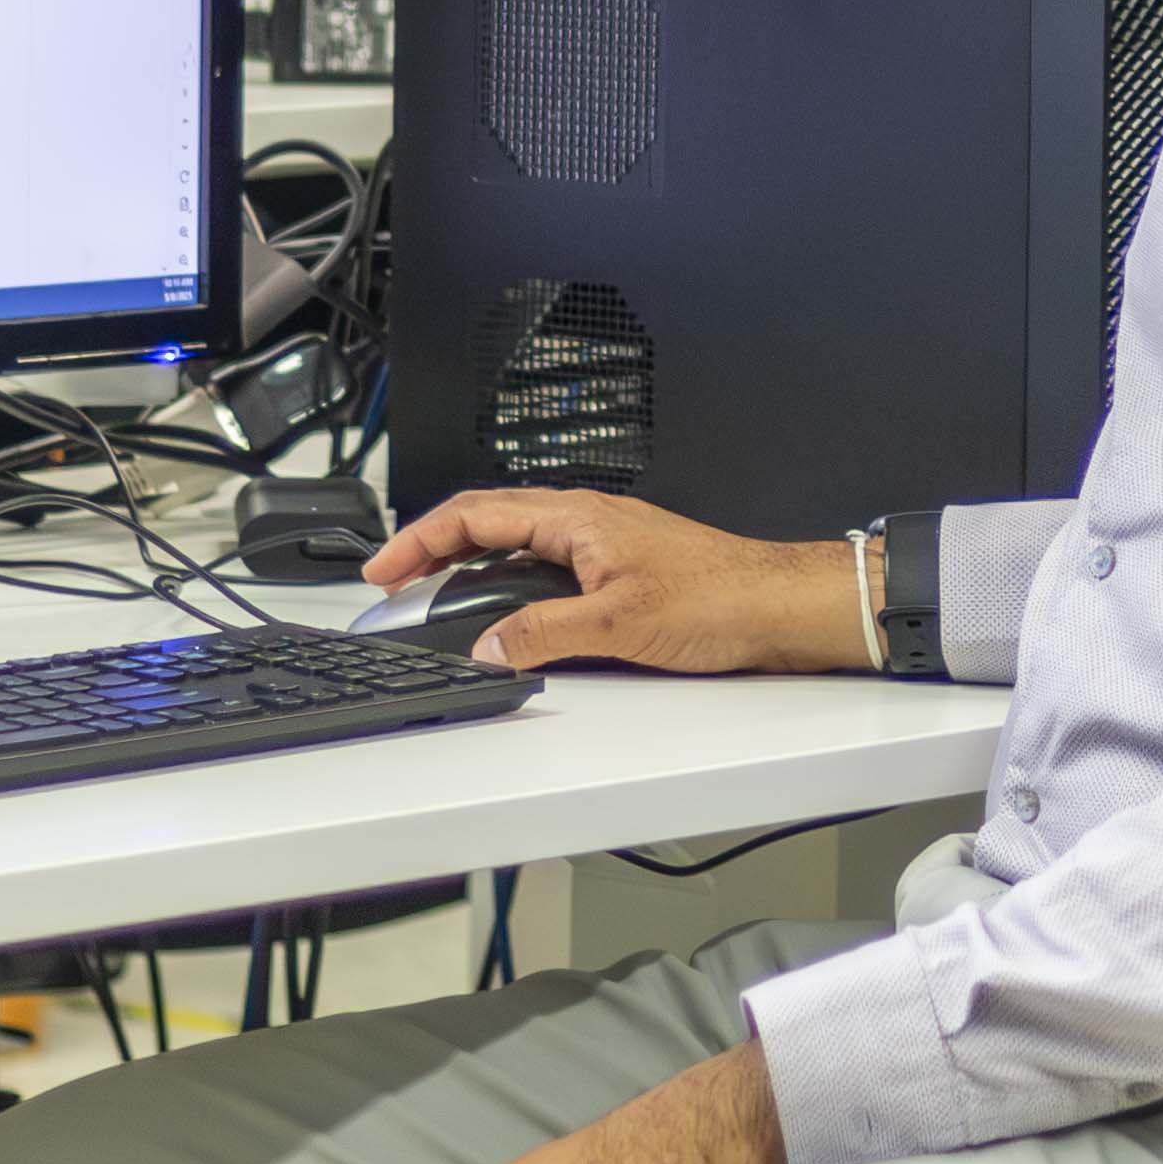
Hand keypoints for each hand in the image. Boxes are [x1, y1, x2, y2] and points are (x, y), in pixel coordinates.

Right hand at [363, 489, 874, 673]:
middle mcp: (586, 522)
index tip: (382, 568)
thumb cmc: (720, 597)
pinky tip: (508, 615)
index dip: (418, 540)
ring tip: (436, 597)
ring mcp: (603, 544)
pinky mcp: (620, 570)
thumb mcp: (618, 625)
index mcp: (576, 517)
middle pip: (487, 523)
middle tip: (393, 583)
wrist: (780, 605)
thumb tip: (488, 648)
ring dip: (469, 567)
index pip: (475, 515)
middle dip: (432, 550)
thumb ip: (544, 636)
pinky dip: (510, 586)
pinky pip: (547, 567)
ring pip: (516, 545)